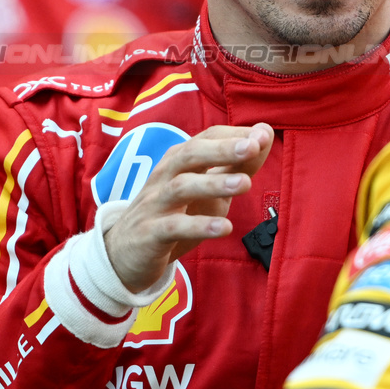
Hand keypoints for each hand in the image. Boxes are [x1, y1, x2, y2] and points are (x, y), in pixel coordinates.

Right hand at [103, 123, 274, 292]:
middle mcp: (165, 176)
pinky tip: (225, 228)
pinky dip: (200, 226)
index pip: (206, 138)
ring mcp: (155, 204)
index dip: (234, 135)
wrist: (125, 253)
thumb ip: (236, 165)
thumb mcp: (209, 189)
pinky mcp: (150, 234)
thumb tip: (264, 135)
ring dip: (214, 184)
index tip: (263, 135)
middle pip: (191, 155)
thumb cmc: (175, 214)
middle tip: (252, 148)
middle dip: (222, 149)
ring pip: (181, 187)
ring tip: (245, 184)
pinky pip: (174, 227)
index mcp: (179, 161)